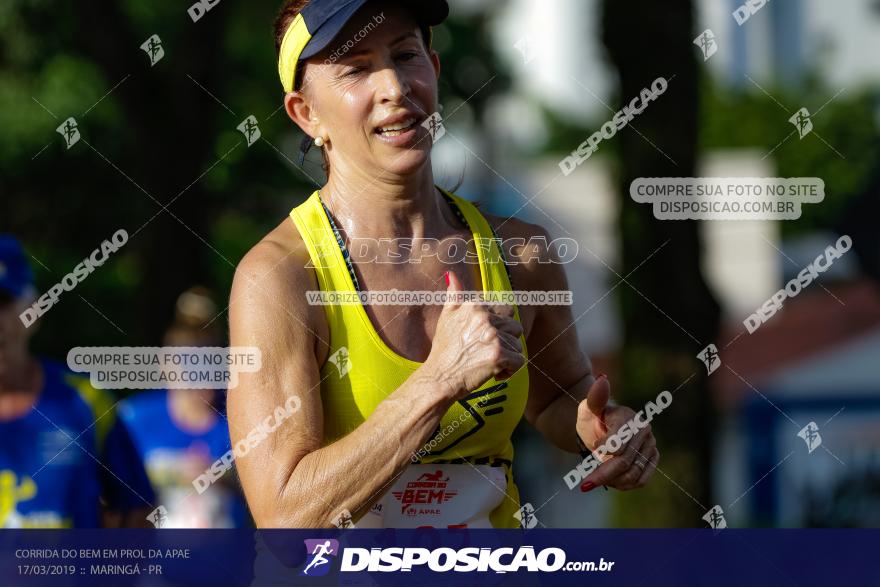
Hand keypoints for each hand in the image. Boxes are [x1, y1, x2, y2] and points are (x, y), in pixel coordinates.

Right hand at [424, 270, 525, 399]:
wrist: (438, 378)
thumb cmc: (443, 350)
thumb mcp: (446, 317)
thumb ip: (454, 294)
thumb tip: (451, 274)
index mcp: (475, 306)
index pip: (505, 311)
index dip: (497, 328)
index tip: (482, 339)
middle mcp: (485, 318)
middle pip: (515, 327)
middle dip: (505, 342)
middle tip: (486, 353)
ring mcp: (493, 336)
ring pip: (518, 345)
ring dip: (507, 357)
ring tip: (488, 363)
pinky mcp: (499, 355)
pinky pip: (519, 361)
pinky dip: (509, 371)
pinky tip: (494, 373)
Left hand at [575, 375, 658, 491]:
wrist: (599, 426)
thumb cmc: (591, 416)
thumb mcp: (588, 407)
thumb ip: (595, 396)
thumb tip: (602, 378)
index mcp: (629, 417)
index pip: (617, 444)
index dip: (602, 450)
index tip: (592, 446)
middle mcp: (644, 431)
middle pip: (623, 461)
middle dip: (602, 475)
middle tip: (584, 485)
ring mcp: (650, 446)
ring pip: (632, 474)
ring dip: (613, 481)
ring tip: (596, 478)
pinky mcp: (652, 459)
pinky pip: (640, 480)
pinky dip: (624, 484)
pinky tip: (611, 480)